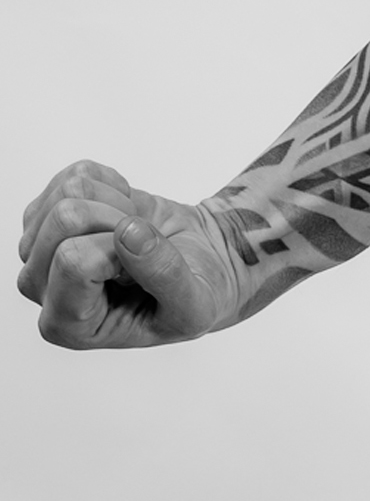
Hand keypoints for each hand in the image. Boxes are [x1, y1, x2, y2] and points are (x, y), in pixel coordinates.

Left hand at [18, 162, 243, 346]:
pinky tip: (127, 217)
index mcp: (69, 325)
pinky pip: (78, 174)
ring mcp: (38, 245)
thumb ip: (166, 278)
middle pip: (65, 219)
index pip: (74, 263)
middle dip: (118, 221)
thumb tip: (129, 232)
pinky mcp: (46, 209)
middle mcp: (41, 286)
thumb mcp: (194, 306)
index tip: (145, 272)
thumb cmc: (193, 297)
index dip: (120, 253)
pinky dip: (115, 188)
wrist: (199, 268)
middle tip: (144, 246)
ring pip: (69, 193)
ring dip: (118, 205)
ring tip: (138, 234)